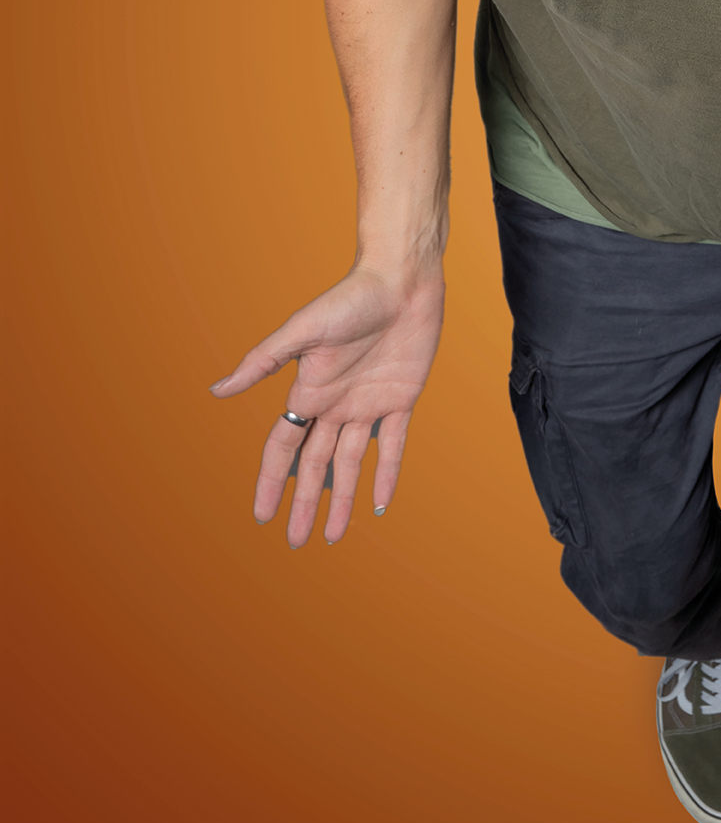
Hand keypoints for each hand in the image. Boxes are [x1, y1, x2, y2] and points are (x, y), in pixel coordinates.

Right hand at [211, 266, 445, 547]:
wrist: (401, 280)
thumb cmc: (349, 298)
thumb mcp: (301, 330)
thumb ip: (263, 362)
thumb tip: (217, 391)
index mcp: (309, 391)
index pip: (283, 448)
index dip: (272, 481)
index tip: (261, 515)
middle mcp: (335, 404)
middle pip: (314, 465)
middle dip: (303, 503)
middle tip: (295, 542)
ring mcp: (368, 404)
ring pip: (350, 464)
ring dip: (342, 499)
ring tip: (334, 536)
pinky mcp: (401, 399)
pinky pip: (392, 445)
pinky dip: (386, 474)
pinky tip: (380, 504)